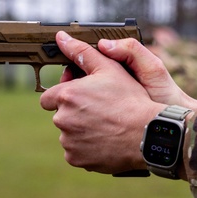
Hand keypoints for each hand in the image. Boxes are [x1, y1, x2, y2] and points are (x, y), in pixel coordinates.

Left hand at [39, 32, 196, 174]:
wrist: (147, 133)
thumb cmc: (132, 99)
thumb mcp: (110, 69)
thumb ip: (82, 53)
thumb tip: (62, 38)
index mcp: (66, 96)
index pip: (48, 97)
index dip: (66, 96)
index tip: (83, 97)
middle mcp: (62, 120)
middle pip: (61, 116)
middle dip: (75, 113)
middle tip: (101, 111)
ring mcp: (69, 142)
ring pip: (69, 135)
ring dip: (81, 131)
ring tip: (107, 126)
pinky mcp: (77, 159)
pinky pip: (76, 152)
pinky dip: (87, 148)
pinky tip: (106, 141)